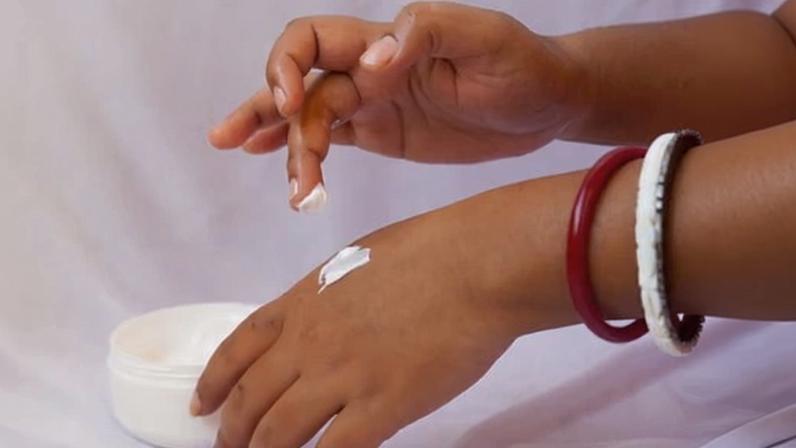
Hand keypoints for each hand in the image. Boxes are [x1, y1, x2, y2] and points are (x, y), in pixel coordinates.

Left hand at [192, 205, 537, 447]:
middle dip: (232, 432)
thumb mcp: (357, 260)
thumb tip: (318, 319)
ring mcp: (342, 376)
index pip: (239, 349)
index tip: (202, 406)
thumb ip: (329, 296)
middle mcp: (309, 342)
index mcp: (303, 302)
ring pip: (280, 432)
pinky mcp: (381, 406)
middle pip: (252, 399)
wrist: (474, 264)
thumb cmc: (427, 251)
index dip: (215, 383)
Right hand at [208, 2, 584, 208]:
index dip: (286, 66)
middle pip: (298, 86)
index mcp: (385, 41)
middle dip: (267, 115)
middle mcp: (368, 69)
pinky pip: (331, 141)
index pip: (311, 40)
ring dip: (283, 148)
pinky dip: (302, 154)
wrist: (548, 103)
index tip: (289, 106)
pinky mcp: (384, 133)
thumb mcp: (484, 39)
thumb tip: (371, 62)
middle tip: (239, 145)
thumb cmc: (524, 64)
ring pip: (308, 120)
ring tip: (288, 189)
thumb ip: (425, 36)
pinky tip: (283, 171)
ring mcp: (373, 104)